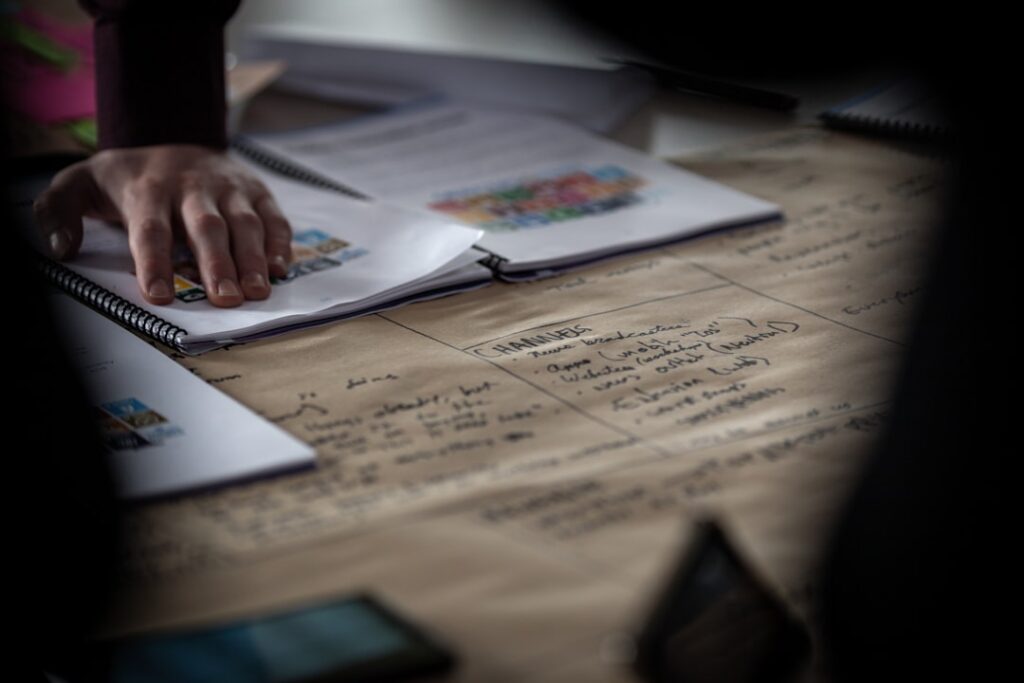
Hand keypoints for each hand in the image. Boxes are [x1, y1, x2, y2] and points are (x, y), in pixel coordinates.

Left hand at [33, 145, 292, 307]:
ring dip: (254, 258)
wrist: (172, 133)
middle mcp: (192, 185)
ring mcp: (229, 186)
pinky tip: (281, 271)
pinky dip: (280, 243)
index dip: (155, 262)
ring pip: (244, 222)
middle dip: (217, 264)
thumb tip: (61, 248)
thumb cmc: (127, 177)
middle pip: (206, 226)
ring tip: (258, 292)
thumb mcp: (79, 184)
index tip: (159, 296)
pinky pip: (273, 217)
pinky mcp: (256, 190)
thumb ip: (57, 211)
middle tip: (225, 299)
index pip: (150, 229)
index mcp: (148, 188)